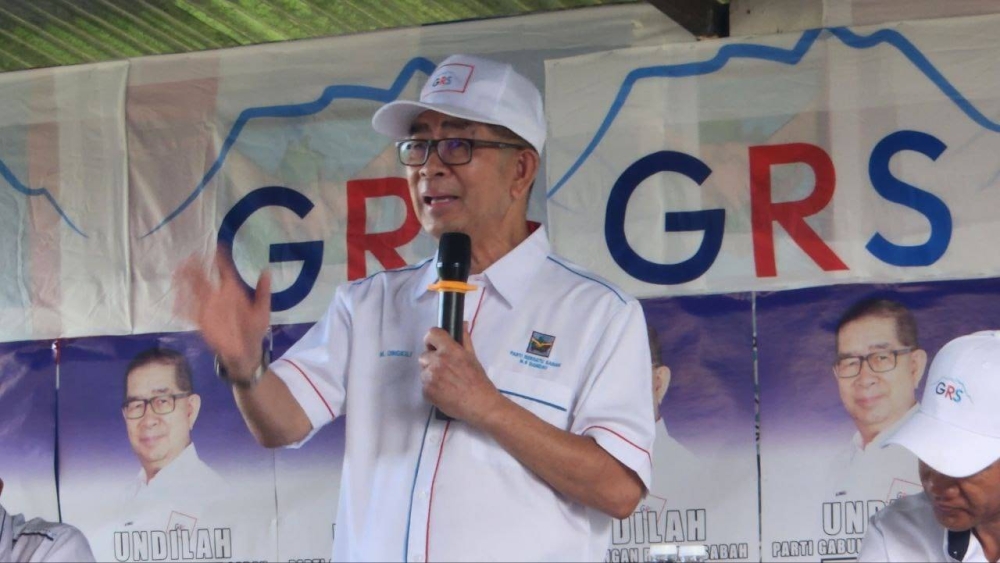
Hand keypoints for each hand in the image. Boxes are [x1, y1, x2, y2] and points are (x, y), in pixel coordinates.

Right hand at [174, 247, 270, 381]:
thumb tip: (266, 270)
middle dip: (197, 268)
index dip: (221, 260)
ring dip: (185, 284)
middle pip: (206, 279)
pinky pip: (190, 313)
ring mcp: (210, 309)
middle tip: (189, 256)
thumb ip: (263, 292)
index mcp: (234, 292)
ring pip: (195, 293)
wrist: (246, 353)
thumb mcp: (262, 311)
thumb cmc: (254, 330)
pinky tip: (174, 301)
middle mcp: (219, 297)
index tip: (217, 247)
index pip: (225, 272)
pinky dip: (182, 308)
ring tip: (177, 272)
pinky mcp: (203, 322)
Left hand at [419, 323, 501, 423]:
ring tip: (445, 382)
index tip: (435, 346)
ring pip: (423, 371)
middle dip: (432, 360)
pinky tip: (443, 392)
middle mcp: (437, 362)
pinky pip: (424, 385)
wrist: (480, 404)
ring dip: (431, 374)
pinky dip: (431, 388)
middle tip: (445, 369)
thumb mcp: (472, 357)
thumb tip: (462, 324)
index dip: (432, 339)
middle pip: (424, 355)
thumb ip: (464, 339)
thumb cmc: (479, 381)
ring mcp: (430, 377)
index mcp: (450, 350)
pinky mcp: (426, 391)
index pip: (431, 334)